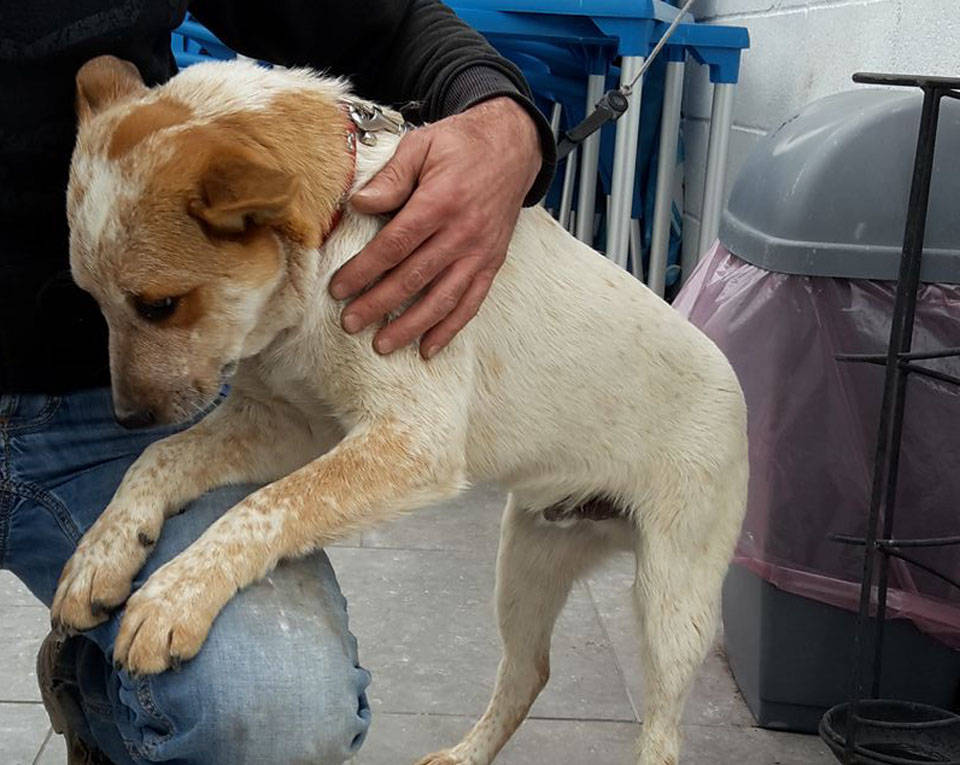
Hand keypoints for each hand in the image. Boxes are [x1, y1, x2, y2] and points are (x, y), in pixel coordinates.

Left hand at [329, 97, 541, 357]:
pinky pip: (470, 302)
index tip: (339, 289)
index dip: (364, 270)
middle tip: (350, 323)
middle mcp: (462, 233)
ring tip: (383, 344)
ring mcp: (480, 252)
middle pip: (414, 278)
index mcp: (440, 202)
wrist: (512, 146)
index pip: (395, 245)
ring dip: (411, 325)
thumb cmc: (461, 144)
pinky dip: (450, 328)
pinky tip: (428, 347)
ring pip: (442, 298)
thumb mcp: (422, 145)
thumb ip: (391, 177)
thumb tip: (360, 204)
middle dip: (379, 304)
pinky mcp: (491, 263)